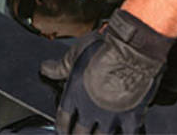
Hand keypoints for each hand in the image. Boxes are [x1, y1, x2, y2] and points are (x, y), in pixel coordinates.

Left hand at [40, 10, 173, 133]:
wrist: (130, 52)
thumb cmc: (101, 50)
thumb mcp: (73, 55)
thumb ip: (59, 67)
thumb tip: (45, 68)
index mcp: (74, 96)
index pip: (63, 119)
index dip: (62, 127)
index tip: (63, 131)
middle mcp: (90, 110)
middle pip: (80, 133)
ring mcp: (111, 116)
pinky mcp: (131, 116)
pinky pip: (129, 133)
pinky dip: (126, 134)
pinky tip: (124, 133)